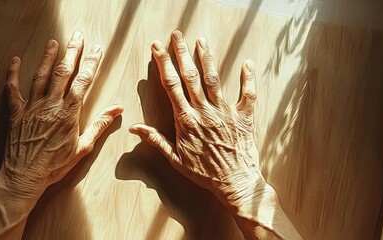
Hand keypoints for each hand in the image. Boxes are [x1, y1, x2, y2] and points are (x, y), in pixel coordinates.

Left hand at [0, 31, 122, 201]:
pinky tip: (15, 61)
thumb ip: (100, 125)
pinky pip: (12, 89)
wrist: (25, 176)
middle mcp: (50, 105)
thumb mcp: (83, 147)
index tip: (97, 49)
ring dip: (48, 57)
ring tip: (54, 43)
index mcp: (69, 113)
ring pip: (40, 76)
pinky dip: (13, 74)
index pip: (83, 81)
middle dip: (72, 52)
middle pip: (63, 72)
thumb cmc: (55, 165)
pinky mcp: (16, 112)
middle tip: (77, 37)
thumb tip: (117, 109)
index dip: (91, 63)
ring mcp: (32, 107)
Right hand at [129, 30, 261, 205]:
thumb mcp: (175, 159)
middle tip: (177, 35)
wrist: (234, 182)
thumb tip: (134, 128)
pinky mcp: (243, 117)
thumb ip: (156, 140)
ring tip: (200, 40)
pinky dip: (248, 78)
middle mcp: (205, 111)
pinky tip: (247, 63)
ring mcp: (225, 112)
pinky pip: (248, 94)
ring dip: (206, 58)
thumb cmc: (204, 173)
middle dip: (181, 53)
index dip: (163, 63)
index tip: (157, 48)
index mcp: (186, 119)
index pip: (171, 85)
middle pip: (191, 76)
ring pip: (214, 79)